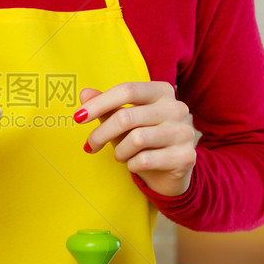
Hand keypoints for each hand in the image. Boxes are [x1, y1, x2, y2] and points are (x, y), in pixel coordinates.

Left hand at [74, 82, 195, 196]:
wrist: (170, 173)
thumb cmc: (145, 142)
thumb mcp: (124, 122)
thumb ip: (106, 107)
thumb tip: (84, 93)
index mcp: (162, 91)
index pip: (127, 90)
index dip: (99, 103)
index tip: (78, 117)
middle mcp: (176, 108)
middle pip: (126, 116)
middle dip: (101, 133)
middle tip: (90, 145)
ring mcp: (183, 132)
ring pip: (136, 139)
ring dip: (119, 151)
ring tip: (120, 154)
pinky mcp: (185, 156)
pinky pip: (145, 160)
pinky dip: (132, 164)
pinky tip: (134, 164)